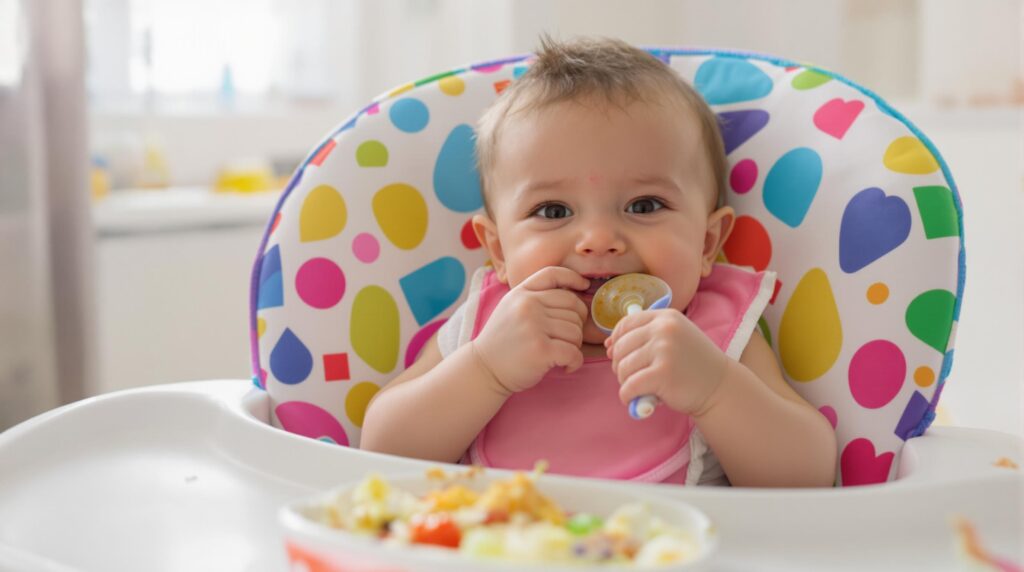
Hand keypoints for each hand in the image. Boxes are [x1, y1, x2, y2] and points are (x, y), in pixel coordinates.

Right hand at [472, 266, 589, 393]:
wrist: (483, 369)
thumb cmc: (503, 342)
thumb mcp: (511, 308)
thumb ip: (535, 297)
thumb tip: (573, 292)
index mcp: (521, 293)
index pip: (554, 274)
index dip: (573, 277)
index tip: (584, 286)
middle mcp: (528, 305)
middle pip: (573, 306)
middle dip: (577, 324)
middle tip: (566, 339)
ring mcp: (534, 326)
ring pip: (576, 330)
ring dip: (575, 346)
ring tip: (561, 353)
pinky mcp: (541, 349)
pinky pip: (574, 352)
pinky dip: (575, 361)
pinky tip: (565, 366)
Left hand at [604, 309, 728, 415]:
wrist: (719, 387)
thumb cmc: (692, 365)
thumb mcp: (673, 340)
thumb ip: (644, 337)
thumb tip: (608, 345)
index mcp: (666, 317)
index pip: (626, 324)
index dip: (617, 341)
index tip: (619, 355)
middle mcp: (664, 329)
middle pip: (620, 347)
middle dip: (620, 365)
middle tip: (633, 377)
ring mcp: (664, 350)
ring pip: (622, 367)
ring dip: (625, 382)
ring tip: (639, 387)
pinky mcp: (662, 374)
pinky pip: (629, 386)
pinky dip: (627, 396)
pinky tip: (635, 399)